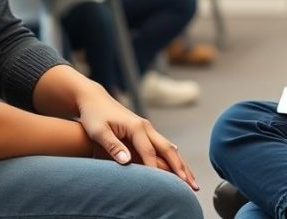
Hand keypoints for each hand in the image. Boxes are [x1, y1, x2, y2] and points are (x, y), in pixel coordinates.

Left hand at [76, 87, 198, 189]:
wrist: (94, 99)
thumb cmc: (94, 116)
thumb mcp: (98, 131)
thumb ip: (112, 146)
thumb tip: (126, 161)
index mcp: (136, 127)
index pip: (150, 153)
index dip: (157, 170)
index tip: (166, 187)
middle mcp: (146, 127)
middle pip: (168, 150)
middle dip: (180, 168)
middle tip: (192, 185)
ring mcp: (147, 128)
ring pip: (169, 148)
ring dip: (181, 164)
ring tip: (192, 181)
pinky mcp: (145, 131)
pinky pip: (163, 146)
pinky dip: (174, 158)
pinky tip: (180, 167)